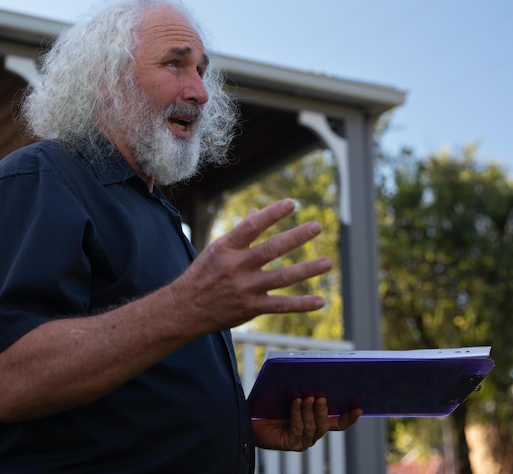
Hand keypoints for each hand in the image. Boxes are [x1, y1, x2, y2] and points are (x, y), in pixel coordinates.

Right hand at [170, 199, 332, 333]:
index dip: (272, 213)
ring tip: (328, 262)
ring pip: (282, 277)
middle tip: (316, 226)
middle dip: (296, 237)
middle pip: (271, 249)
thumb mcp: (216, 250)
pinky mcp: (251, 308)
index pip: (251, 225)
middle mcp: (236, 266)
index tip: (292, 204)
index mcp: (226, 248)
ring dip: (307, 270)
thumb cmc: (202, 275)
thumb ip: (240, 234)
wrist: (184, 309)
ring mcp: (245, 288)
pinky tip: (320, 301)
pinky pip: (281, 305)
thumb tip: (257, 213)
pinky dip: (301, 304)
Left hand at [252, 397, 361, 451]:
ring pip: (313, 427)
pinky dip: (298, 413)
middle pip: (325, 424)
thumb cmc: (269, 404)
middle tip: (322, 396)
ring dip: (311, 411)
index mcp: (315, 422)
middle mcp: (311, 434)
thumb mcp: (289, 393)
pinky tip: (296, 402)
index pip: (337, 423)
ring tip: (308, 397)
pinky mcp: (290, 443)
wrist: (248, 417)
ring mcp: (302, 440)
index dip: (349, 417)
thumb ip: (304, 388)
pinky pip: (298, 428)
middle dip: (324, 409)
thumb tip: (316, 373)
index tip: (359, 407)